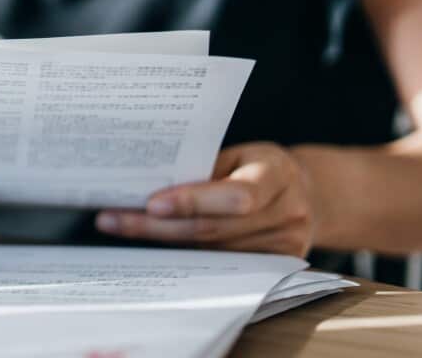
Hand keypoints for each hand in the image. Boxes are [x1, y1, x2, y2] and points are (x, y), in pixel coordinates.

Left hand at [94, 142, 317, 256]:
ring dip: (163, 243)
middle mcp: (288, 213)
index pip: (235, 194)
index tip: (151, 203)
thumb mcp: (239, 154)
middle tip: (114, 220)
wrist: (307, 194)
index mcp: (278, 174)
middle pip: (214, 229)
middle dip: (158, 227)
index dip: (193, 201)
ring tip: (122, 229)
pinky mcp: (277, 267)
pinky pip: (221, 265)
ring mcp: (286, 245)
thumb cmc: (260, 167)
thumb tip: (147, 181)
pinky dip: (185, 255)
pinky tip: (154, 247)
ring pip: (211, 251)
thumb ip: (204, 168)